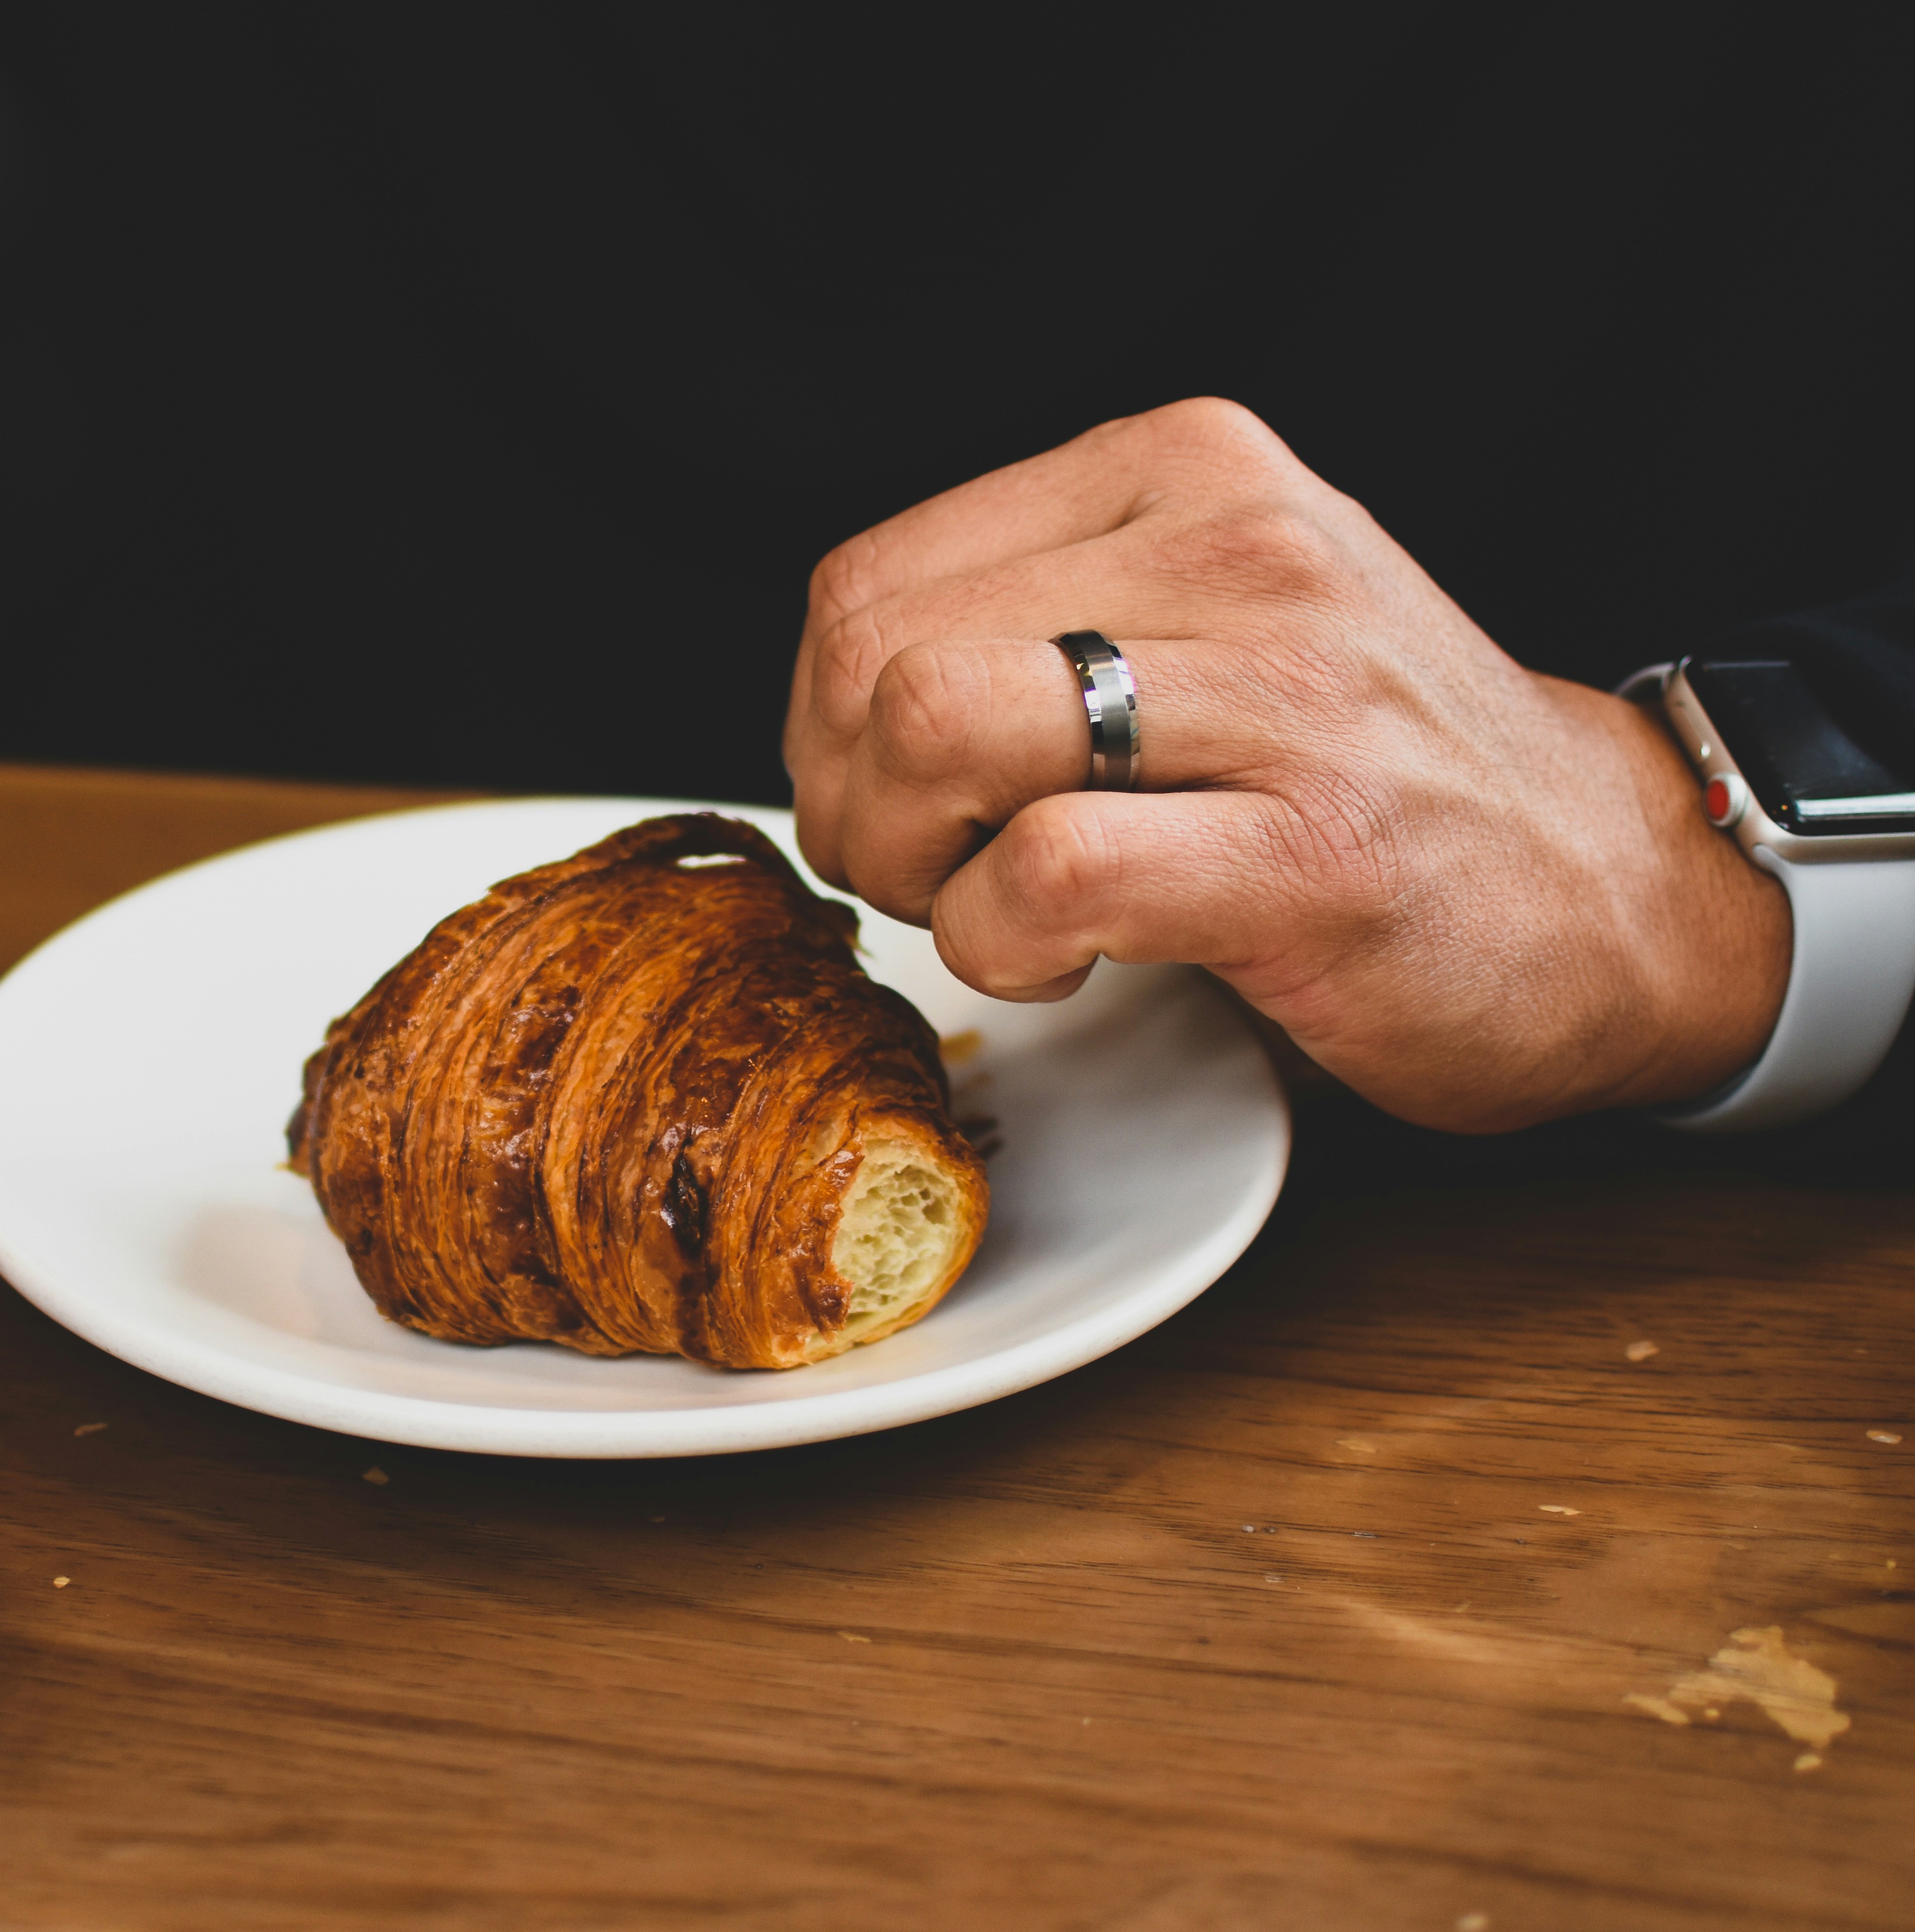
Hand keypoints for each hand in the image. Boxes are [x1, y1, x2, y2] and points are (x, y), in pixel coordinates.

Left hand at [783, 398, 1789, 1132]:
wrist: (1607, 889)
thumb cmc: (1373, 774)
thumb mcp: (1204, 618)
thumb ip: (1033, 615)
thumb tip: (835, 706)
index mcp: (1183, 470)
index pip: (868, 582)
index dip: (828, 726)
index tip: (902, 803)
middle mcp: (1234, 545)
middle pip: (876, 658)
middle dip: (853, 802)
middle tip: (934, 874)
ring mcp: (1284, 692)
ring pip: (936, 729)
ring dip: (913, 865)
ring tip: (996, 907)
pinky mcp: (1311, 848)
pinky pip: (1043, 873)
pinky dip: (1002, 942)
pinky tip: (1065, 957)